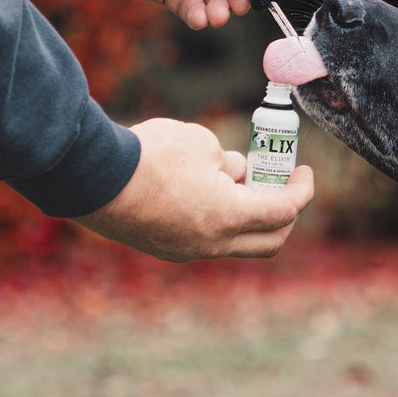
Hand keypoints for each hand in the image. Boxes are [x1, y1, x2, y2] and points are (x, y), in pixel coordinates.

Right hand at [74, 118, 313, 260]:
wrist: (92, 178)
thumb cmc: (151, 155)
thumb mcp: (203, 144)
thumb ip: (230, 163)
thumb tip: (235, 173)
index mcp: (229, 217)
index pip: (284, 211)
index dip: (301, 190)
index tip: (305, 173)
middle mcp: (212, 244)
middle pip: (269, 240)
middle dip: (284, 212)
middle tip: (282, 184)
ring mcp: (187, 252)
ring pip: (236, 242)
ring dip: (248, 216)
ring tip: (238, 180)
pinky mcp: (165, 249)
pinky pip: (207, 240)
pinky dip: (220, 220)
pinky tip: (207, 191)